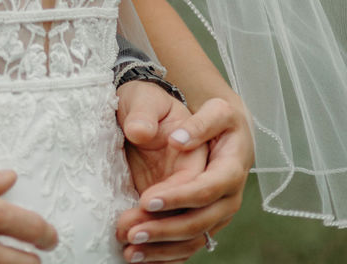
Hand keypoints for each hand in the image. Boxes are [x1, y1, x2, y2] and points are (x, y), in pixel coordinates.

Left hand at [116, 96, 252, 261]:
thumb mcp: (217, 110)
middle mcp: (228, 199)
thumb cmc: (219, 119)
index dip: (177, 197)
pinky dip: (166, 255)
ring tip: (129, 251)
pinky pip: (188, 247)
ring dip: (161, 249)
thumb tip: (179, 140)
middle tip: (131, 232)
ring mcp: (218, 215)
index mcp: (230, 170)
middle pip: (198, 223)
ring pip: (192, 241)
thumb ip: (199, 123)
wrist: (230, 134)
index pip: (205, 189)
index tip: (146, 199)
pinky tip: (141, 258)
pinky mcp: (206, 224)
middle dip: (164, 229)